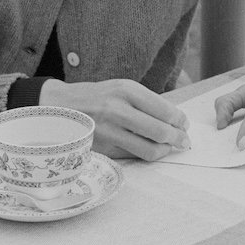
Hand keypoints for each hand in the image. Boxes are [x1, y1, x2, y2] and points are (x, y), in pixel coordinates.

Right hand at [39, 78, 189, 160]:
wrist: (60, 106)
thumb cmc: (97, 96)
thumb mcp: (120, 88)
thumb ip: (146, 102)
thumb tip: (174, 120)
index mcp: (126, 90)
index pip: (163, 109)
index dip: (180, 120)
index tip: (185, 125)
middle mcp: (118, 109)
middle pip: (160, 131)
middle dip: (178, 138)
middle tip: (184, 141)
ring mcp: (110, 131)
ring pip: (149, 149)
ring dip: (165, 151)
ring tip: (170, 148)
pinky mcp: (104, 148)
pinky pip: (134, 156)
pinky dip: (147, 155)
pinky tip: (152, 151)